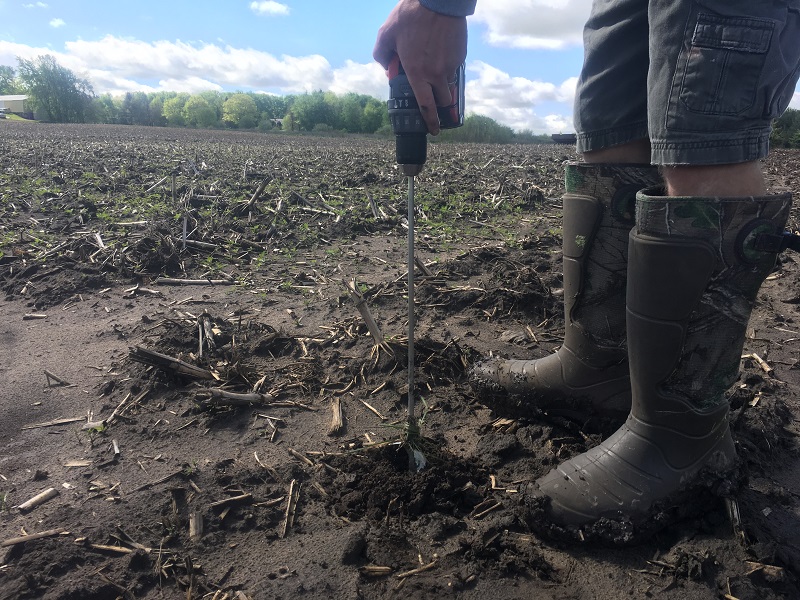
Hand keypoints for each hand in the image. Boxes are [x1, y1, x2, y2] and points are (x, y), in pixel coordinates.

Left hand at [374, 0, 466, 134]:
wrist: (439, 1)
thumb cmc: (411, 16)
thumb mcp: (386, 33)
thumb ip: (381, 55)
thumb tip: (386, 67)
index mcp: (417, 73)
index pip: (426, 106)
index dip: (430, 122)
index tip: (433, 130)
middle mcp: (436, 74)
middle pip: (442, 100)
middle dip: (437, 102)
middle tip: (430, 93)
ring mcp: (450, 65)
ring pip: (448, 83)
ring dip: (441, 81)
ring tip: (432, 63)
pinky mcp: (460, 55)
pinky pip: (454, 67)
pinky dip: (447, 65)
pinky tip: (440, 50)